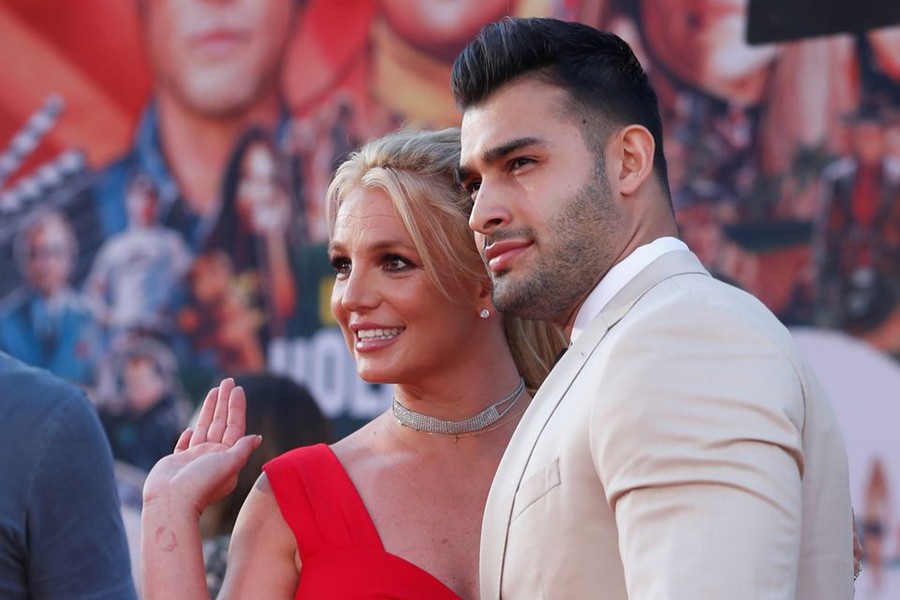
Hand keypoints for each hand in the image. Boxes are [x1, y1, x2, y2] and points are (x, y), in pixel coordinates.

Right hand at [143, 379, 260, 514]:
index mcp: (228, 456)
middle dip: (224, 401)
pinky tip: (191, 428)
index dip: (237, 407)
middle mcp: (213, 456)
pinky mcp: (177, 462)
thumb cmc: (202, 483)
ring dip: (209, 410)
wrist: (171, 502)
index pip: (235, 426)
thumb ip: (241, 449)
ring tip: (214, 391)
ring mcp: (195, 459)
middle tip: (227, 380)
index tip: (238, 389)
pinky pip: (185, 445)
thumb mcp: (229, 464)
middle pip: (221, 423)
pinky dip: (188, 436)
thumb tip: (256, 438)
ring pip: (204, 428)